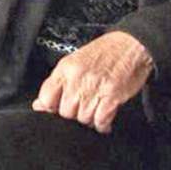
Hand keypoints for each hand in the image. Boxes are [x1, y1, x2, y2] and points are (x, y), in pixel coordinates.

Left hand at [31, 31, 152, 134]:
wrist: (131, 45)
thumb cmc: (104, 53)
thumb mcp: (75, 62)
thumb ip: (58, 83)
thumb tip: (39, 105)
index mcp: (66, 68)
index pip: (46, 97)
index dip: (49, 109)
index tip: (57, 110)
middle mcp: (77, 77)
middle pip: (65, 112)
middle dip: (73, 115)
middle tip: (83, 108)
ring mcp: (94, 87)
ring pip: (83, 118)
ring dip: (89, 119)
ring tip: (95, 110)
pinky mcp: (112, 95)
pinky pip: (100, 120)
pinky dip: (102, 124)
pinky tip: (104, 120)